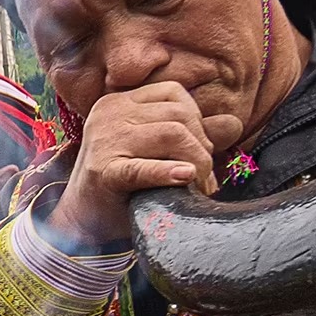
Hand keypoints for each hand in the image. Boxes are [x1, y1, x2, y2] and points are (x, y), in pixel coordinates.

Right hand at [49, 82, 214, 247]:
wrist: (82, 222)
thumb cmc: (124, 185)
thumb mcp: (155, 153)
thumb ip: (192, 136)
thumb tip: (234, 123)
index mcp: (118, 103)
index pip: (173, 93)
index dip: (197, 120)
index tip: (200, 151)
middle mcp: (109, 114)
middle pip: (178, 115)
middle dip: (202, 147)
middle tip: (206, 178)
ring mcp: (104, 141)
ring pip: (171, 135)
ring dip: (196, 163)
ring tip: (199, 187)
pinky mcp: (102, 172)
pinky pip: (142, 168)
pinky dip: (167, 172)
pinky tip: (185, 178)